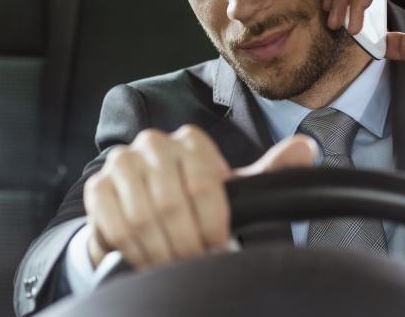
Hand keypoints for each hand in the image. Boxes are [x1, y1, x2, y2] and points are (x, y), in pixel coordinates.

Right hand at [83, 125, 316, 269]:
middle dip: (185, 241)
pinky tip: (146, 258)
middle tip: (194, 260)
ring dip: (160, 249)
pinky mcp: (98, 187)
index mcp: (190, 141)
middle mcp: (153, 144)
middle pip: (171, 201)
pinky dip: (133, 249)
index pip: (204, 183)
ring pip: (142, 215)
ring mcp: (122, 163)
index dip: (212, 222)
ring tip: (172, 263)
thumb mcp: (235, 191)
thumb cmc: (195, 204)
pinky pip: (114, 224)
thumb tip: (306, 148)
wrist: (148, 216)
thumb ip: (271, 171)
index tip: (218, 245)